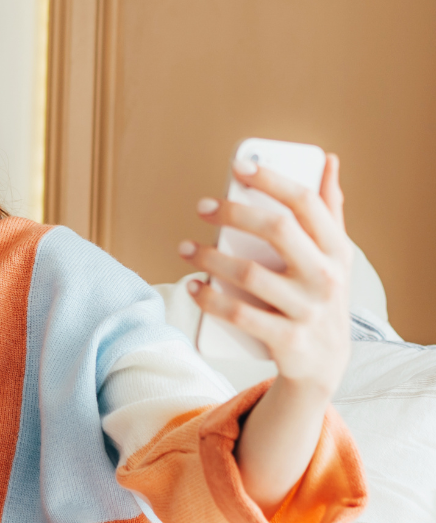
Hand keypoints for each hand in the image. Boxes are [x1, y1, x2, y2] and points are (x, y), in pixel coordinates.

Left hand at [179, 154, 351, 397]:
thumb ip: (329, 209)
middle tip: (203, 207)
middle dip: (234, 213)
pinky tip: (193, 285)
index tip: (239, 166)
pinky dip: (210, 299)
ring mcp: (308, 309)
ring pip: (250, 274)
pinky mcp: (287, 339)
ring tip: (185, 248)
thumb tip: (327, 159)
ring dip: (210, 256)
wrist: (324, 362)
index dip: (272, 180)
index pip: (306, 203)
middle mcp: (326, 276)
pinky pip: (240, 315)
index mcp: (336, 249)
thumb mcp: (333, 255)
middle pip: (277, 230)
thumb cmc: (320, 295)